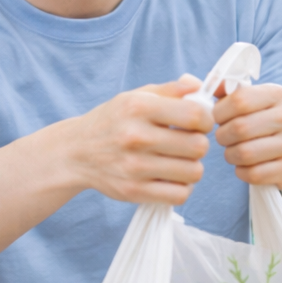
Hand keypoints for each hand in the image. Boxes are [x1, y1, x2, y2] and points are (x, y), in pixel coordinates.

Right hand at [61, 75, 213, 204]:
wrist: (75, 152)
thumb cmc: (112, 121)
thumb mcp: (136, 97)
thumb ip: (171, 90)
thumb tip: (201, 87)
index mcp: (139, 108)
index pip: (196, 115)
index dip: (206, 120)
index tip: (198, 124)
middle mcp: (135, 137)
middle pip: (199, 147)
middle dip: (199, 145)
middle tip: (186, 144)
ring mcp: (134, 167)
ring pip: (193, 173)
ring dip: (191, 168)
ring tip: (178, 162)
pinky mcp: (133, 191)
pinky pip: (179, 195)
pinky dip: (181, 189)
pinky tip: (170, 179)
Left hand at [212, 82, 281, 186]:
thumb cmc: (259, 120)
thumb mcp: (246, 100)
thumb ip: (224, 90)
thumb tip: (203, 79)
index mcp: (277, 94)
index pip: (239, 100)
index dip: (219, 112)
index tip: (218, 118)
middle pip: (239, 128)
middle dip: (222, 135)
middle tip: (224, 137)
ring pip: (244, 153)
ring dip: (230, 155)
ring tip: (234, 150)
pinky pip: (253, 174)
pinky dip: (242, 172)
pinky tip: (245, 165)